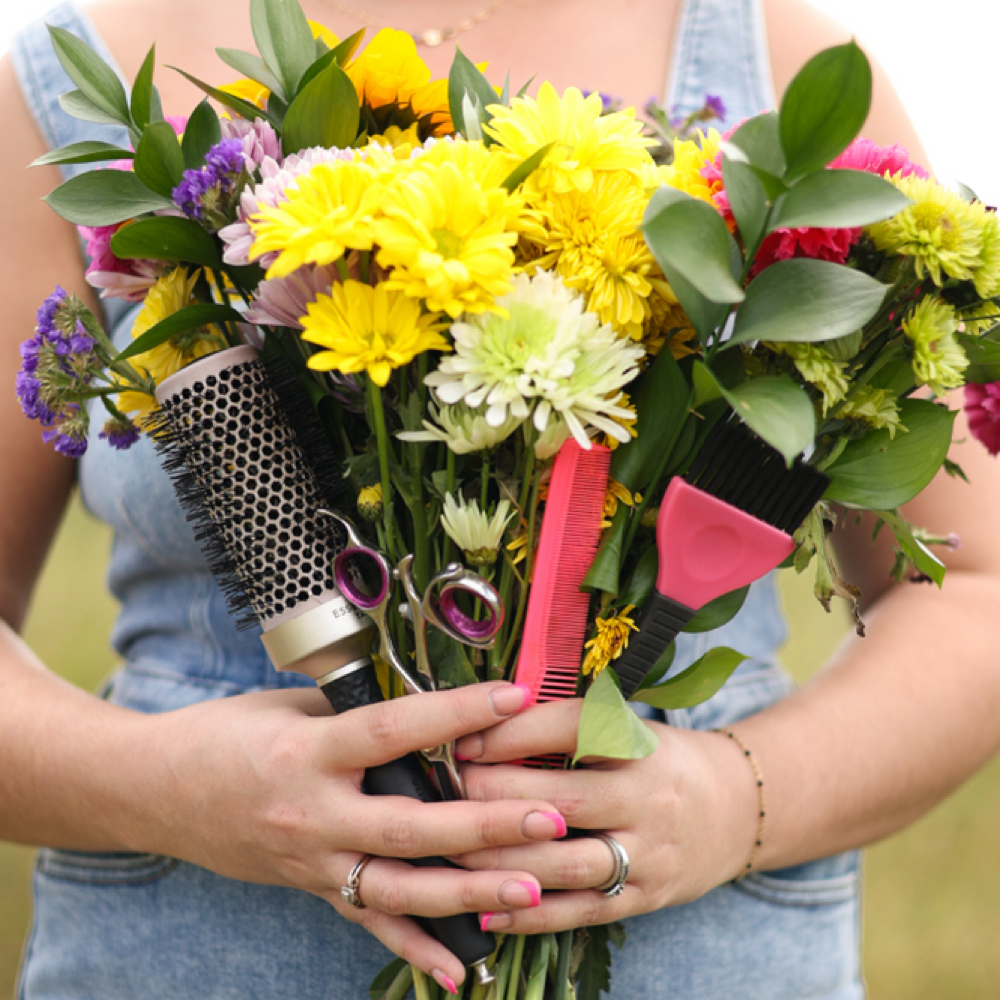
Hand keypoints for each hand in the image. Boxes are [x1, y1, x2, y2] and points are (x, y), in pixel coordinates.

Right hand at [128, 681, 564, 987]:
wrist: (153, 789)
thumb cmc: (224, 734)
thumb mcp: (289, 707)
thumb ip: (357, 714)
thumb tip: (429, 711)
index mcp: (308, 752)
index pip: (393, 730)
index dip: (456, 712)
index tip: (515, 697)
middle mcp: (313, 814)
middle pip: (410, 825)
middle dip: (486, 824)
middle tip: (551, 819)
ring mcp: (311, 861)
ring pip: (399, 888)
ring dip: (469, 892)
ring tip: (533, 891)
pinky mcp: (309, 887)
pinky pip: (367, 922)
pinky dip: (416, 947)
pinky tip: (463, 969)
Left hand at [452, 698, 759, 933]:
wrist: (735, 811)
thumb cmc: (659, 761)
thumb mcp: (629, 727)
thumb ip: (567, 728)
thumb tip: (484, 722)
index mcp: (641, 744)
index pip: (570, 729)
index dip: (512, 733)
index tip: (463, 736)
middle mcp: (648, 798)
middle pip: (561, 799)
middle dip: (492, 797)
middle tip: (443, 791)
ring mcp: (649, 854)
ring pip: (565, 864)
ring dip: (500, 860)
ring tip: (449, 850)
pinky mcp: (645, 898)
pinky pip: (581, 911)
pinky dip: (530, 915)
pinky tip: (485, 909)